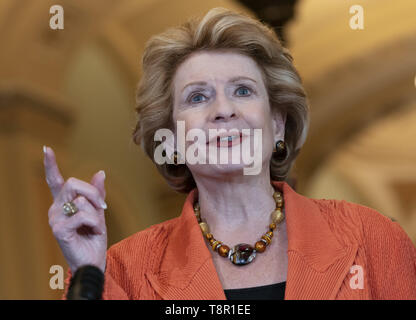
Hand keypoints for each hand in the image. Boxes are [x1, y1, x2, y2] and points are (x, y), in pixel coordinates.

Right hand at [43, 146, 107, 273]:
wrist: (93, 260)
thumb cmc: (93, 236)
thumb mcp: (98, 211)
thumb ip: (96, 193)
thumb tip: (100, 172)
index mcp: (63, 202)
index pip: (55, 181)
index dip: (50, 165)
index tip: (46, 149)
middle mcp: (55, 208)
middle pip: (73, 183)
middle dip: (93, 193)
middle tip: (103, 206)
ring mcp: (55, 219)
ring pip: (82, 200)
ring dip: (96, 213)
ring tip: (95, 227)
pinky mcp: (58, 229)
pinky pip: (83, 214)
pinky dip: (95, 223)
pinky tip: (94, 232)